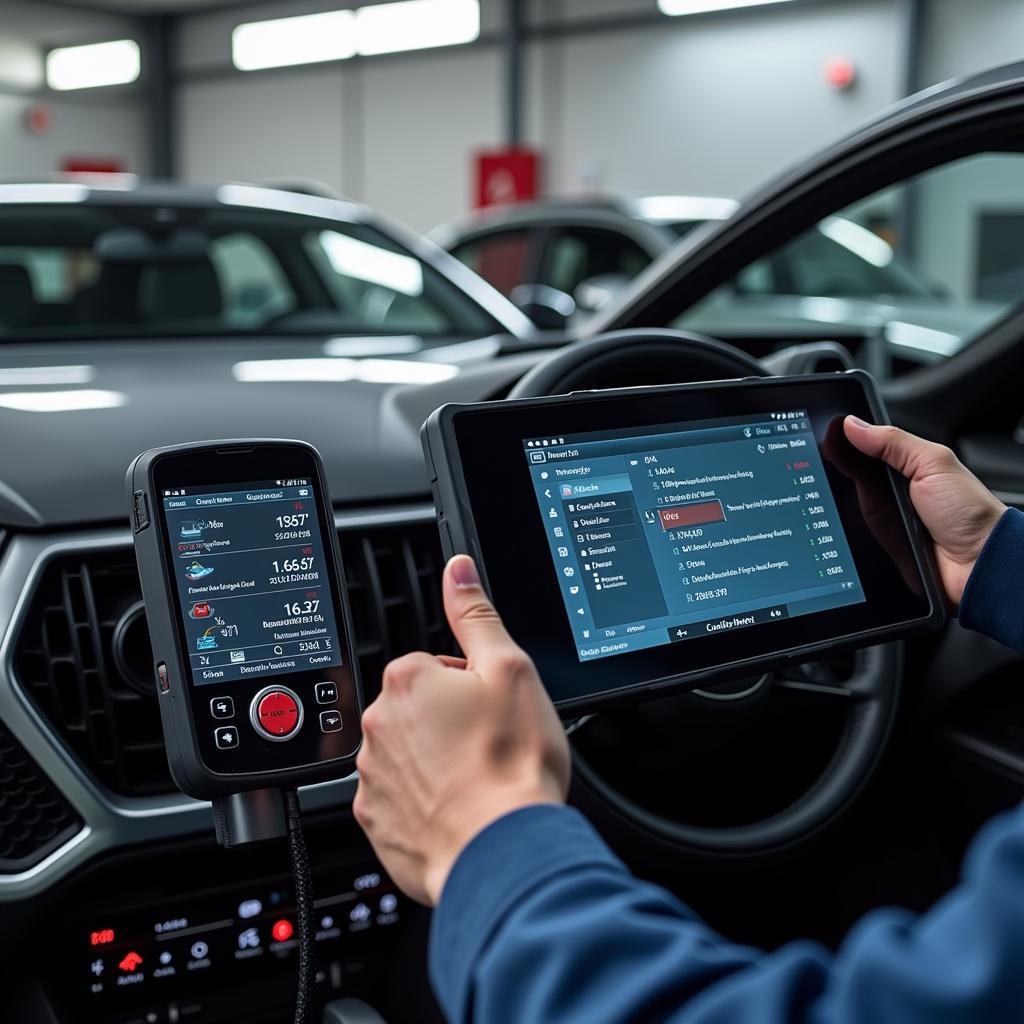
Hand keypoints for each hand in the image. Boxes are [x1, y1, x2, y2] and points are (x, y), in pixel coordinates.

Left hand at [353, 555, 570, 905]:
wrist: (502, 850)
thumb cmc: (511, 764)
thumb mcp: (510, 669)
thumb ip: (476, 615)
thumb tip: (457, 570)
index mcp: (408, 678)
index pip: (438, 665)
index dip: (473, 686)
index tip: (492, 710)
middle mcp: (378, 724)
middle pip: (420, 709)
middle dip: (451, 722)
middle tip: (489, 745)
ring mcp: (372, 775)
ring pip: (409, 754)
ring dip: (437, 762)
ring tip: (477, 781)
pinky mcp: (374, 821)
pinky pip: (399, 799)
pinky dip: (424, 803)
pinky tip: (458, 809)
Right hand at [843, 417, 1006, 604]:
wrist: (977, 563)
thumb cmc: (969, 513)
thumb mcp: (933, 464)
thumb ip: (894, 442)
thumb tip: (854, 425)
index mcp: (907, 466)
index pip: (866, 447)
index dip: (846, 441)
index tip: (828, 435)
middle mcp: (892, 490)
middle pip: (850, 475)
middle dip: (836, 470)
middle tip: (828, 466)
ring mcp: (883, 517)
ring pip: (845, 503)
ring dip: (838, 501)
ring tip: (842, 497)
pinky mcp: (876, 542)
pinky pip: (850, 531)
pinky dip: (843, 528)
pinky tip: (839, 522)